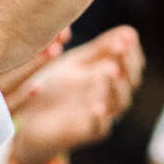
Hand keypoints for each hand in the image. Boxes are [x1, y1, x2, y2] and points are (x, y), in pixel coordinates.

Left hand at [9, 25, 143, 163]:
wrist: (30, 119)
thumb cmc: (57, 87)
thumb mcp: (77, 63)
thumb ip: (99, 50)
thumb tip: (128, 31)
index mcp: (111, 77)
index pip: (132, 64)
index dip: (132, 50)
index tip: (128, 35)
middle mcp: (111, 96)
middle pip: (131, 81)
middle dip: (127, 63)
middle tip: (121, 47)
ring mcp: (102, 115)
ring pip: (119, 103)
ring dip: (117, 86)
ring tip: (111, 71)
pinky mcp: (88, 132)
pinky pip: (99, 127)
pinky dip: (100, 117)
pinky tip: (97, 107)